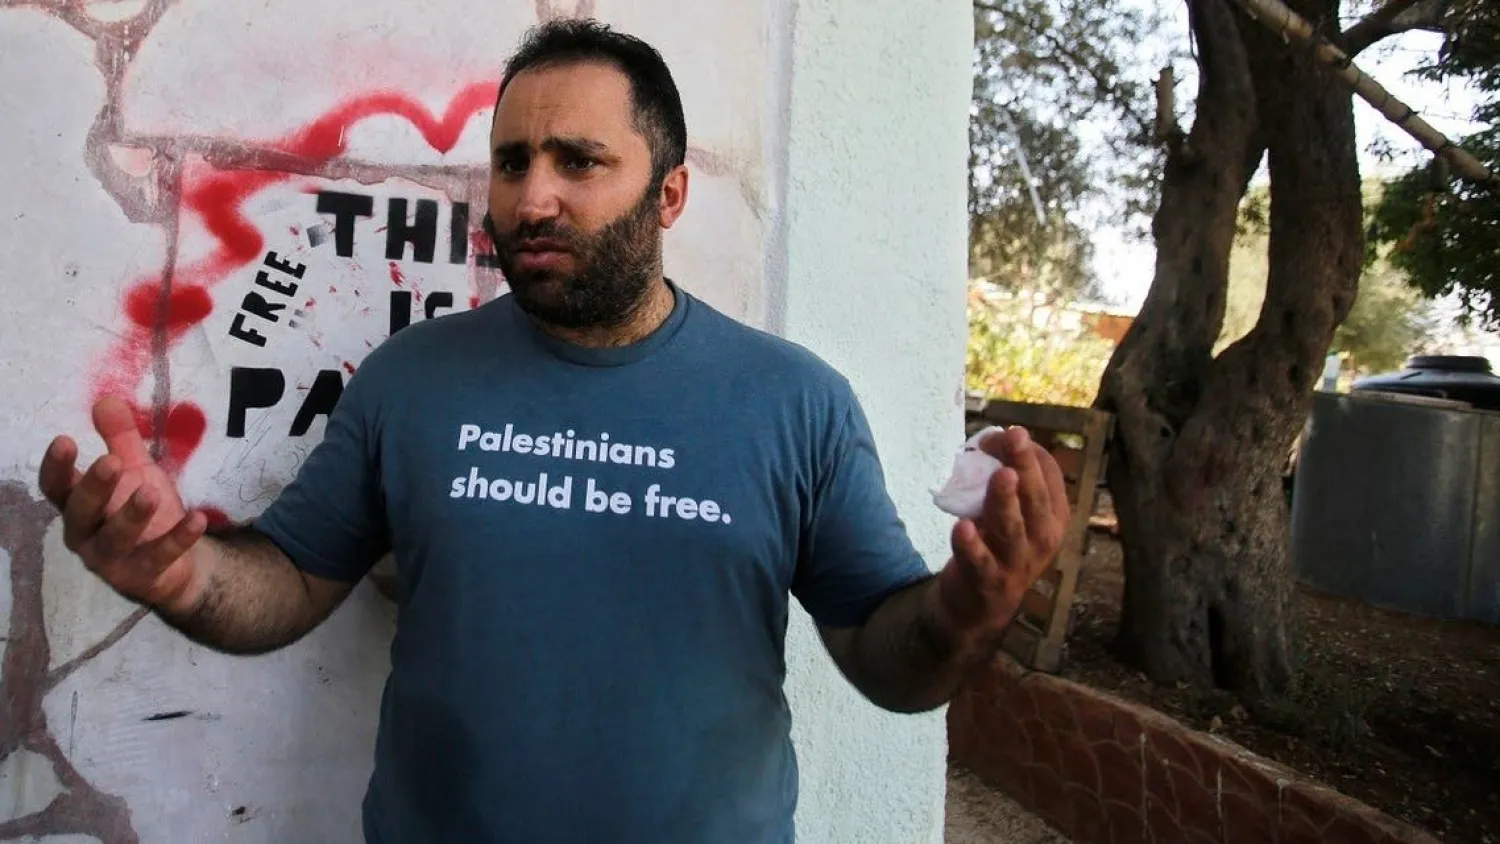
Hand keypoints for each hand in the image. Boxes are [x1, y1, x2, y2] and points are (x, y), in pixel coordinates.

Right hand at [38, 397, 208, 612]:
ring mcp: (112, 559)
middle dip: (94, 487)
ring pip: (115, 539)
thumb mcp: (135, 471)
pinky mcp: (144, 576)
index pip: (57, 488)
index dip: (57, 468)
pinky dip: (179, 538)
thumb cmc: (140, 510)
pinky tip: (198, 519)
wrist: (175, 564)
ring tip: (150, 491)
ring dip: (132, 515)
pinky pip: (161, 556)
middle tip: (111, 462)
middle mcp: (86, 535)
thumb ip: (120, 439)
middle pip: (82, 512)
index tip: (65, 440)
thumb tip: (106, 399)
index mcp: (79, 506)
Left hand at [932, 426, 1069, 648]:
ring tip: (1001, 476)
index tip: (997, 436)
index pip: (1049, 475)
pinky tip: (963, 527)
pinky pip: (980, 562)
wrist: (980, 606)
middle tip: (1015, 437)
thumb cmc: (997, 545)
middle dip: (1025, 466)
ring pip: (1012, 528)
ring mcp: (1017, 561)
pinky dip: (971, 545)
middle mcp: (1043, 537)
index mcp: (1053, 516)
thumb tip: (994, 439)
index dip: (1026, 451)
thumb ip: (1006, 480)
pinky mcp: (988, 581)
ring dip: (1005, 501)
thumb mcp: (1011, 513)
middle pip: (1036, 498)